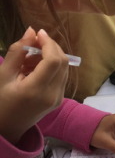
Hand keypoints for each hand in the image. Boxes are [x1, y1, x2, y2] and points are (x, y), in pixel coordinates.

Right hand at [0, 28, 68, 144]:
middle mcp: (52, 95)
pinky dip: (52, 67)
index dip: (48, 43)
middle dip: (50, 47)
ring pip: (64, 68)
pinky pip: (61, 76)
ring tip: (29, 60)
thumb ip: (17, 52)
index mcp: (36, 90)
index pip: (54, 60)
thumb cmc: (1, 100)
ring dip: (51, 56)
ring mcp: (59, 98)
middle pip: (63, 62)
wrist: (7, 127)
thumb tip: (31, 30)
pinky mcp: (60, 99)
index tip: (38, 33)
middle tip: (32, 44)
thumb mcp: (4, 75)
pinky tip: (34, 69)